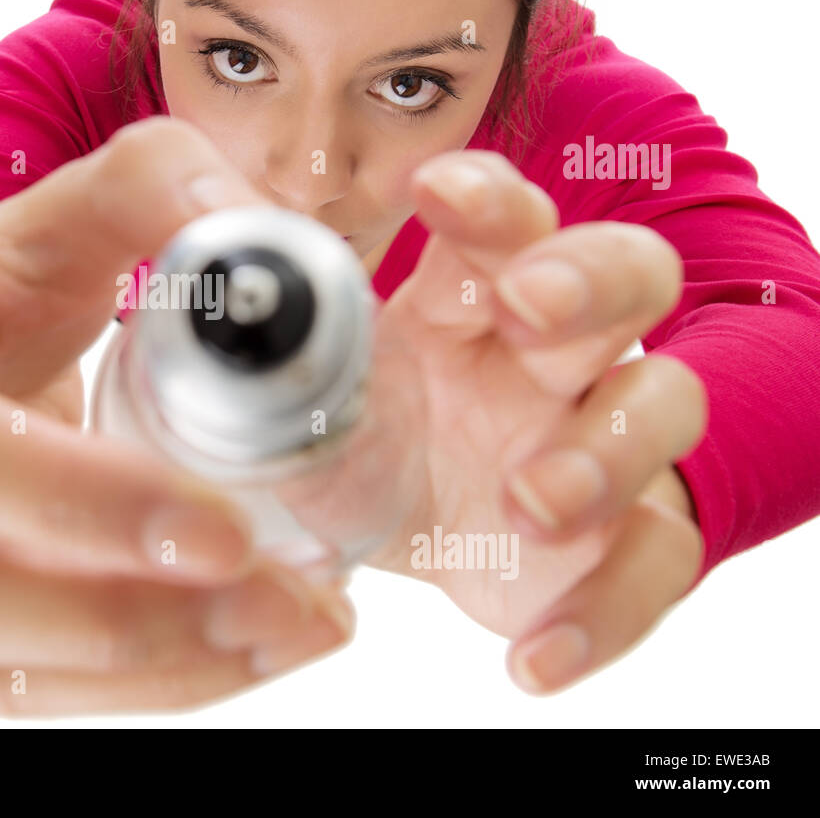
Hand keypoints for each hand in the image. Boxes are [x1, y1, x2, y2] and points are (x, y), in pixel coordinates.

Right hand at [0, 116, 353, 716]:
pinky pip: (32, 691)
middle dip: (125, 619)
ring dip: (156, 669)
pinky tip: (252, 647)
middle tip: (288, 601)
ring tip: (301, 625)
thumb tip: (262, 260)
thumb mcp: (97, 195)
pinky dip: (151, 684)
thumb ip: (175, 190)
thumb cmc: (31, 261)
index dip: (72, 501)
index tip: (225, 530)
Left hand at [272, 149, 706, 693]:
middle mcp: (549, 352)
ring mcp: (600, 435)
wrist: (410, 536)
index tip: (433, 192)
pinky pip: (653, 561)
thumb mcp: (302, 404)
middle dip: (585, 278)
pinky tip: (535, 657)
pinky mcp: (627, 535)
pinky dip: (602, 609)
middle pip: (624, 274)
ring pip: (663, 404)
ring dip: (605, 448)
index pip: (502, 218)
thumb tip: (186, 311)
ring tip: (530, 499)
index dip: (484, 197)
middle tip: (526, 308)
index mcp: (467, 299)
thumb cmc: (361, 442)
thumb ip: (259, 365)